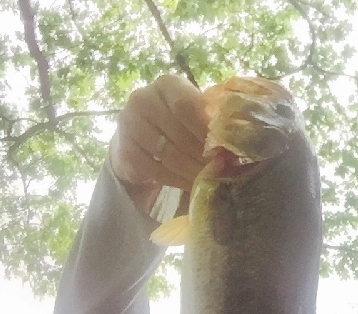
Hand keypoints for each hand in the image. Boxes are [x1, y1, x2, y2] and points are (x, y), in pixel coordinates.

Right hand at [110, 74, 208, 213]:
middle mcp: (143, 99)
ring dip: (191, 170)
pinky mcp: (124, 149)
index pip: (186, 105)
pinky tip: (189, 184)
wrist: (141, 138)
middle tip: (219, 170)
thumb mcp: (195, 115)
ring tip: (208, 179)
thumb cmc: (179, 123)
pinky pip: (153, 168)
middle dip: (201, 154)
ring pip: (166, 152)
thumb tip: (233, 146)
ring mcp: (129, 123)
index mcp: (167, 85)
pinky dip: (174, 179)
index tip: (220, 147)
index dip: (204, 128)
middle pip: (177, 131)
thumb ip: (211, 122)